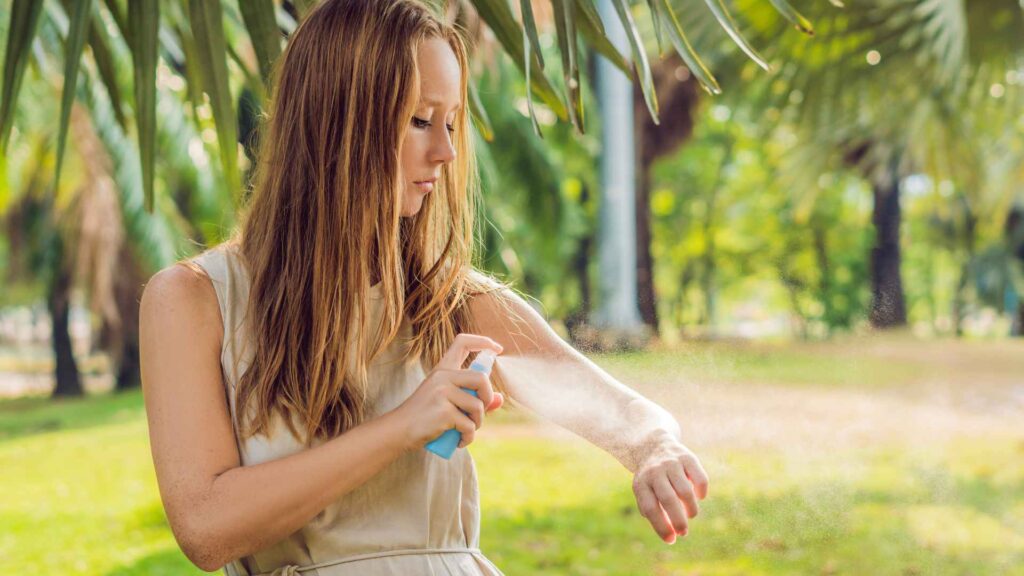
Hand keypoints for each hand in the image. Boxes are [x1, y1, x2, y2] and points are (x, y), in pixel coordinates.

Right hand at [392, 333, 504, 450]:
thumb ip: (473, 398)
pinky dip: (468, 437)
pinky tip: (459, 441)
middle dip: (487, 397)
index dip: (483, 341)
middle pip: (481, 378)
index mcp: (443, 369)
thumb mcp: (448, 402)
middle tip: (479, 412)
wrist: (399, 431)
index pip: (462, 342)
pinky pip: (469, 426)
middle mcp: (442, 376)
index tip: (497, 349)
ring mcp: (442, 393)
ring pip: (478, 406)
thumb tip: (500, 399)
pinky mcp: (444, 412)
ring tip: (465, 430)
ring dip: (477, 423)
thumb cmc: (425, 416)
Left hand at [632, 438, 708, 543]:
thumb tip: (671, 537)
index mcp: (641, 483)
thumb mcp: (644, 494)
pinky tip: (699, 497)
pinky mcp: (688, 458)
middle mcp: (655, 471)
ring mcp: (672, 463)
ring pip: (685, 491)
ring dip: (691, 509)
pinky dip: (701, 492)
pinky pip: (700, 478)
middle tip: (684, 532)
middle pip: (668, 499)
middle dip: (678, 520)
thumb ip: (655, 514)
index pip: (650, 508)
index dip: (661, 526)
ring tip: (691, 514)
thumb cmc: (650, 480)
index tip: (671, 539)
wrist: (653, 446)